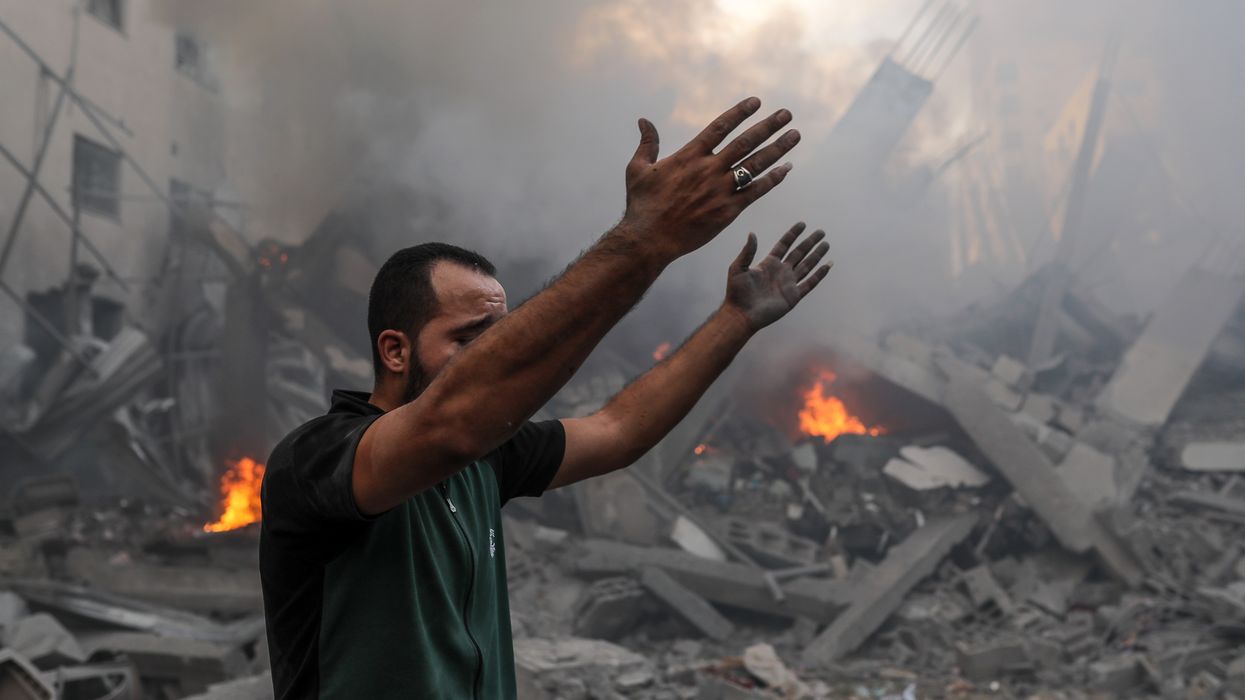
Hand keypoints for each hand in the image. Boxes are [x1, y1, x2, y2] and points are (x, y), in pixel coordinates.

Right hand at [618, 97, 800, 260]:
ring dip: (778, 149)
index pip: (720, 127)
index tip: (757, 101)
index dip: (740, 112)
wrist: (649, 239)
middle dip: (768, 126)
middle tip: (787, 115)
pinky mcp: (728, 211)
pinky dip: (773, 179)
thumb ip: (647, 143)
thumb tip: (643, 120)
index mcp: (689, 156)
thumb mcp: (637, 169)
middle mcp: (709, 169)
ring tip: (794, 135)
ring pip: (755, 164)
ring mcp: (720, 190)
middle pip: (745, 142)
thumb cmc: (642, 205)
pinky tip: (787, 169)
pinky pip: (756, 191)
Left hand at [724, 222, 831, 330]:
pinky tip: (827, 265)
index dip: (793, 234)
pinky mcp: (793, 296)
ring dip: (817, 255)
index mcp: (768, 263)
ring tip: (826, 244)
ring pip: (807, 265)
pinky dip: (819, 275)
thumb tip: (752, 233)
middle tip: (821, 232)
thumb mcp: (738, 268)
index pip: (784, 245)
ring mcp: (788, 283)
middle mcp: (781, 271)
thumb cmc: (737, 292)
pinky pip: (810, 283)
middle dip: (810, 242)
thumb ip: (747, 251)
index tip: (802, 224)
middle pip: (799, 253)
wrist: (742, 314)